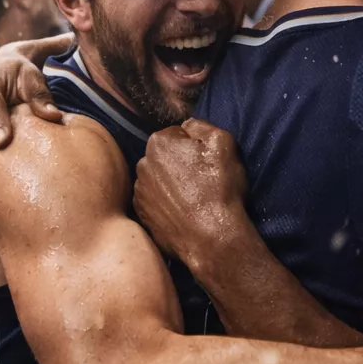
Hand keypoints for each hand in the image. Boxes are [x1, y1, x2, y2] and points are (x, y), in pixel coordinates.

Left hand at [133, 119, 248, 272]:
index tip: (207, 162)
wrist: (212, 238)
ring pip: (160, 179)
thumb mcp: (222, 143)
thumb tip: (187, 125)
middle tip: (202, 181)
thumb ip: (201, 125)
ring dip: (173, 184)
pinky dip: (167, 204)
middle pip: (165, 156)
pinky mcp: (142, 214)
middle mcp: (142, 164)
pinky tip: (184, 213)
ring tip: (194, 199)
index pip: (178, 134)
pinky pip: (155, 201)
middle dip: (181, 163)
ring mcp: (140, 192)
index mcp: (159, 142)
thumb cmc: (220, 189)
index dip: (196, 147)